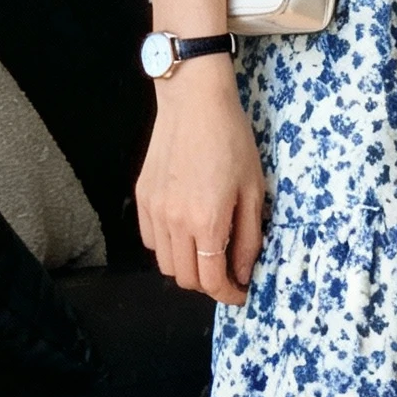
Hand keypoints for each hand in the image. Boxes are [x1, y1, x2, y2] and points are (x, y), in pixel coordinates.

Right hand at [134, 55, 265, 306]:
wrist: (194, 102)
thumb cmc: (231, 140)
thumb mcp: (253, 190)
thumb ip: (249, 237)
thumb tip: (244, 273)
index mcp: (207, 222)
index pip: (211, 281)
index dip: (228, 295)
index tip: (240, 293)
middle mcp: (175, 222)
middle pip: (186, 279)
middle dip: (209, 284)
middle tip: (228, 272)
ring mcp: (154, 210)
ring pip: (165, 264)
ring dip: (187, 267)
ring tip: (207, 252)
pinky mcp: (143, 197)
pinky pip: (152, 240)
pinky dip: (168, 247)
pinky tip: (186, 231)